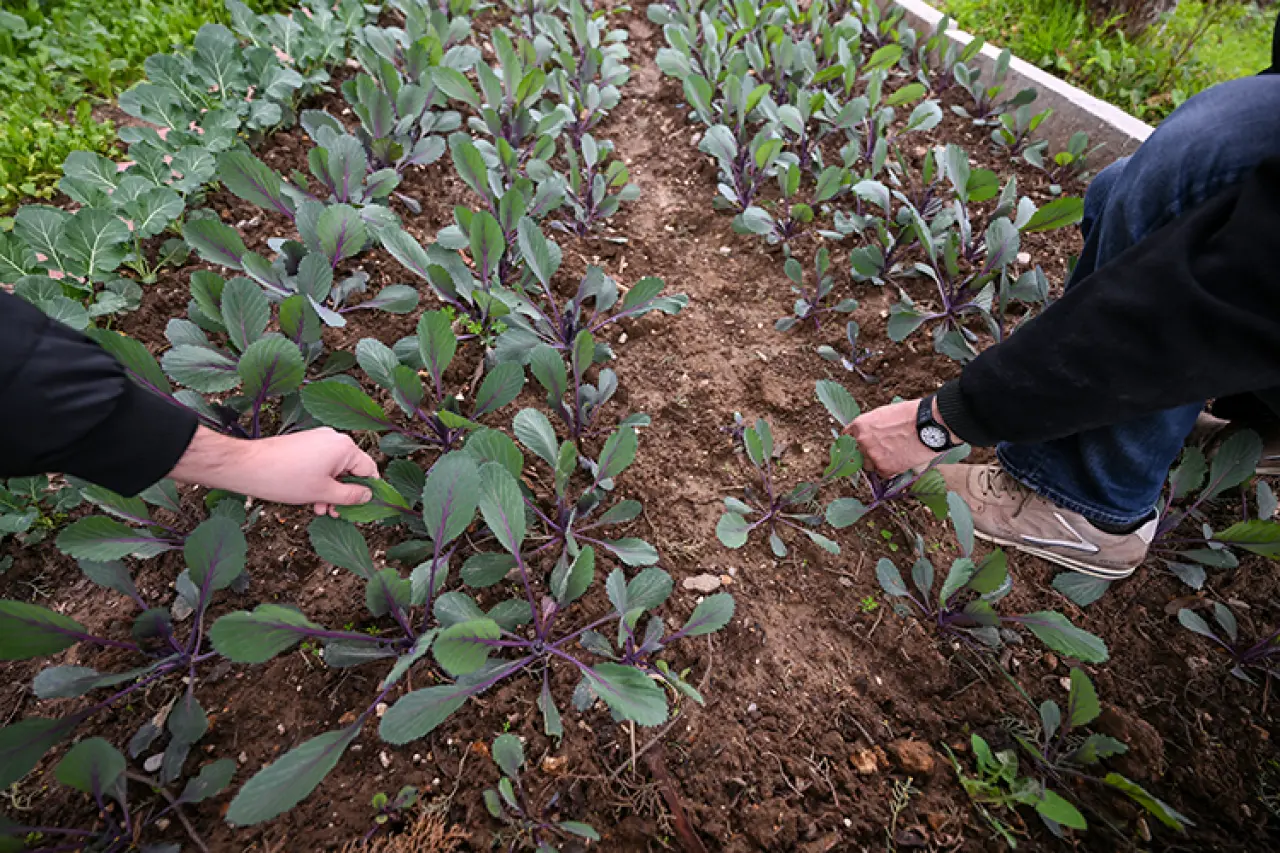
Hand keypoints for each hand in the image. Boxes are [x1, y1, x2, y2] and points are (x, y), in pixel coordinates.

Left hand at [168, 427, 377, 515]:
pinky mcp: (305, 444)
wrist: (248, 466)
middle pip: (352, 470)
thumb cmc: (285, 478)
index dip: (367, 492)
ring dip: (331, 491)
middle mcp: (334, 439)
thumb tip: (367, 496)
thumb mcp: (324, 493)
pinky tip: (310, 497)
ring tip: (320, 509)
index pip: (369, 470)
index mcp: (345, 447)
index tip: (361, 509)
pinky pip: (322, 464)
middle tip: (337, 513)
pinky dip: (320, 481)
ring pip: (335, 469)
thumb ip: (350, 496)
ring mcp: (318, 440)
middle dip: (345, 494)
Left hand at [845, 399, 951, 476]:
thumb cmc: (912, 415)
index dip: (856, 441)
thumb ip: (874, 425)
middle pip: (859, 453)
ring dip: (879, 463)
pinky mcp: (884, 468)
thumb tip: (873, 434)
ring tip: (895, 455)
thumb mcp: (886, 413)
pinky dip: (891, 470)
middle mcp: (862, 441)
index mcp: (861, 425)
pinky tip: (901, 461)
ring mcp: (872, 455)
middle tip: (885, 450)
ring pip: (869, 465)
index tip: (860, 445)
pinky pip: (883, 474)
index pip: (848, 437)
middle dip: (869, 452)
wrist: (929, 425)